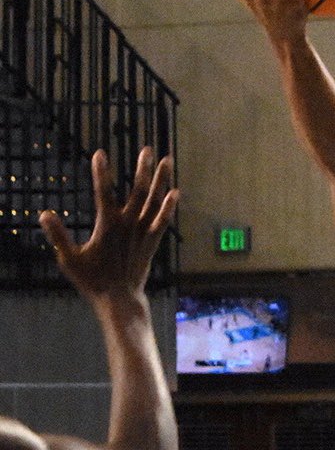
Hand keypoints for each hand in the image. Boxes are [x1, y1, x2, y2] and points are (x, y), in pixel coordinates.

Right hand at [39, 149, 177, 306]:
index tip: (99, 153)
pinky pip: (163, 222)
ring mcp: (143, 234)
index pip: (103, 193)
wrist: (119, 299)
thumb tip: (44, 214)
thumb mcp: (69, 259)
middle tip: (148, 149)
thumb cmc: (92, 280)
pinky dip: (169, 207)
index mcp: (108, 226)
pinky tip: (175, 193)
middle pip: (138, 192)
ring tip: (167, 161)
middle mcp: (129, 226)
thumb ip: (58, 236)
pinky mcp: (152, 243)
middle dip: (143, 170)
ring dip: (161, 181)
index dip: (101, 173)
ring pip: (155, 202)